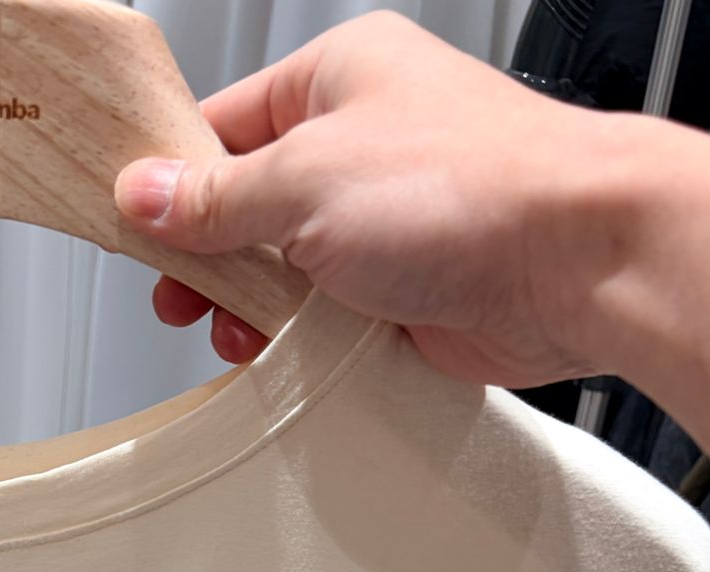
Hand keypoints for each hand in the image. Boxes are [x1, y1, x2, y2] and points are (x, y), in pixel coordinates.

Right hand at [113, 11, 630, 387]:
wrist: (576, 265)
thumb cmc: (474, 188)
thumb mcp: (304, 181)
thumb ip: (216, 199)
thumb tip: (148, 195)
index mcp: (339, 79)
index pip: (223, 126)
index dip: (171, 181)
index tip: (134, 229)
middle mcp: (365, 144)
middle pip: (249, 205)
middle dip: (211, 258)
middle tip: (182, 294)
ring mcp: (387, 221)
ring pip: (287, 270)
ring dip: (255, 308)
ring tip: (239, 331)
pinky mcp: (408, 290)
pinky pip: (328, 319)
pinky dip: (301, 341)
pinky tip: (285, 354)